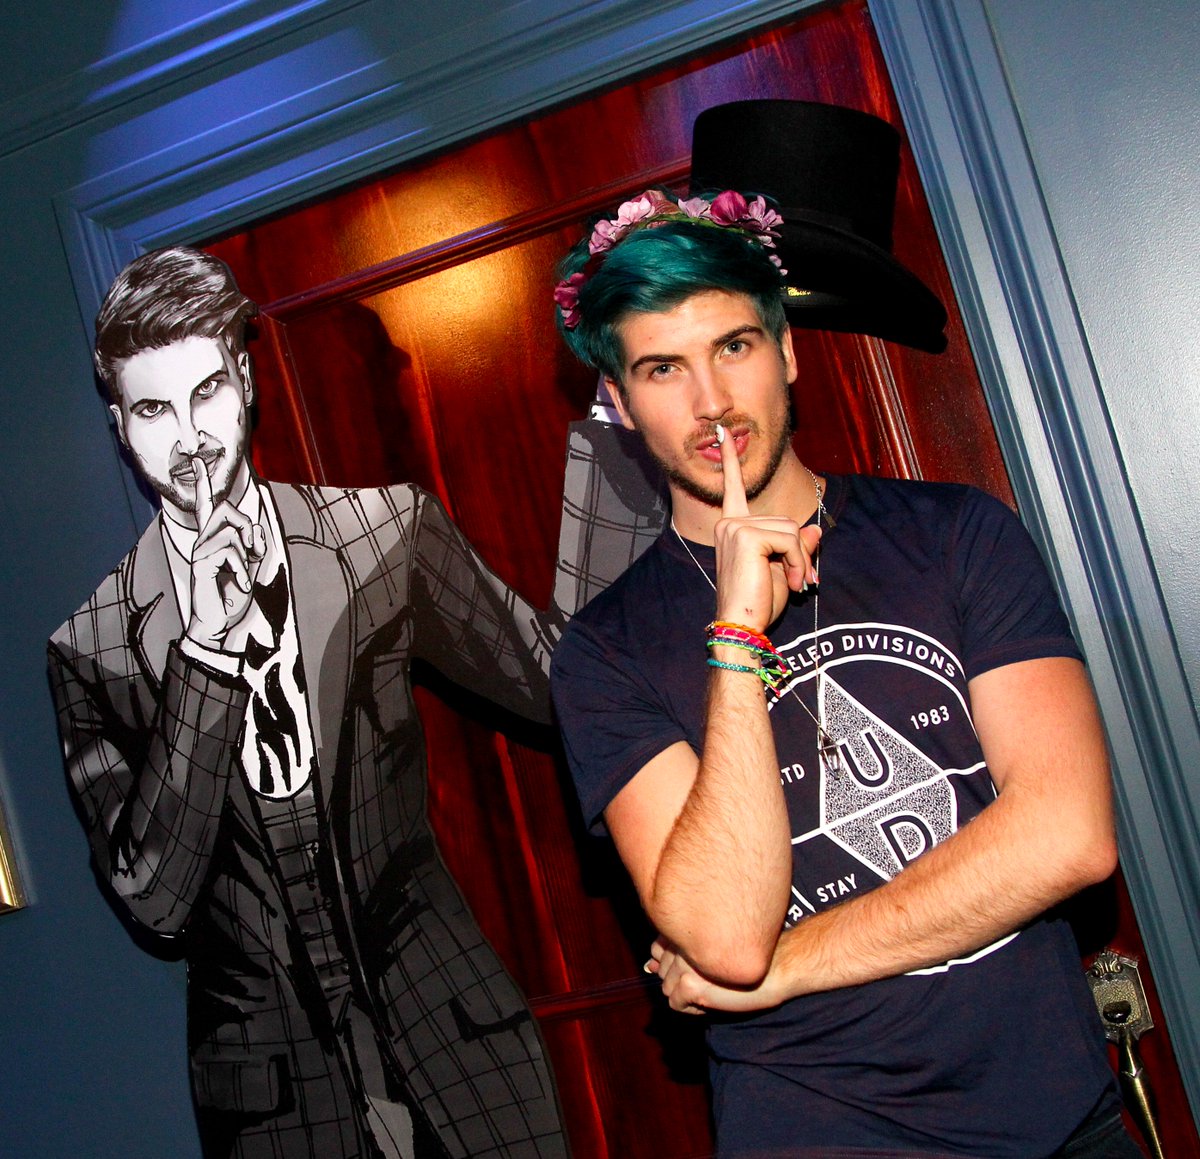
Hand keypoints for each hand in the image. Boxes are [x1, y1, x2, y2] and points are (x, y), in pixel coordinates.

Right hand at [186, 456, 265, 649]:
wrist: (217, 623)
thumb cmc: (230, 594)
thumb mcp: (250, 566)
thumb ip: (254, 544)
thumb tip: (253, 527)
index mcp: (214, 539)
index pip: (207, 506)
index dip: (203, 483)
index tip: (197, 460)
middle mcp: (203, 540)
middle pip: (226, 510)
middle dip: (246, 526)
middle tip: (250, 552)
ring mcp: (199, 551)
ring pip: (232, 532)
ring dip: (246, 555)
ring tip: (240, 574)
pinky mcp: (199, 563)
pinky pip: (231, 551)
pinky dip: (242, 569)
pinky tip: (237, 583)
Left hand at [646, 936, 788, 1014]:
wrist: (776, 968)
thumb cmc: (746, 959)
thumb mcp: (711, 953)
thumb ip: (678, 955)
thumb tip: (649, 965)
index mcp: (687, 929)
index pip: (658, 949)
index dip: (677, 964)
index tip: (699, 967)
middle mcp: (682, 943)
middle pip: (662, 973)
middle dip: (682, 982)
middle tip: (710, 981)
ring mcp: (684, 963)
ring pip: (667, 989)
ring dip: (687, 996)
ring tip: (712, 989)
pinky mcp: (690, 983)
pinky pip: (676, 1004)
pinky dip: (692, 1007)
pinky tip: (711, 1000)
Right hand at [712, 425, 820, 631]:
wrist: (742, 627)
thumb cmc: (757, 605)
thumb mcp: (785, 570)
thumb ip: (797, 546)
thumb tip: (814, 530)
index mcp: (732, 528)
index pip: (733, 489)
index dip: (731, 461)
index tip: (723, 434)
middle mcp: (730, 522)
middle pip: (785, 521)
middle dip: (800, 552)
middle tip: (802, 581)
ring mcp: (735, 527)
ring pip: (791, 529)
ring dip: (801, 560)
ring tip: (796, 584)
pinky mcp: (747, 536)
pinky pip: (791, 539)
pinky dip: (799, 562)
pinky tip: (793, 582)